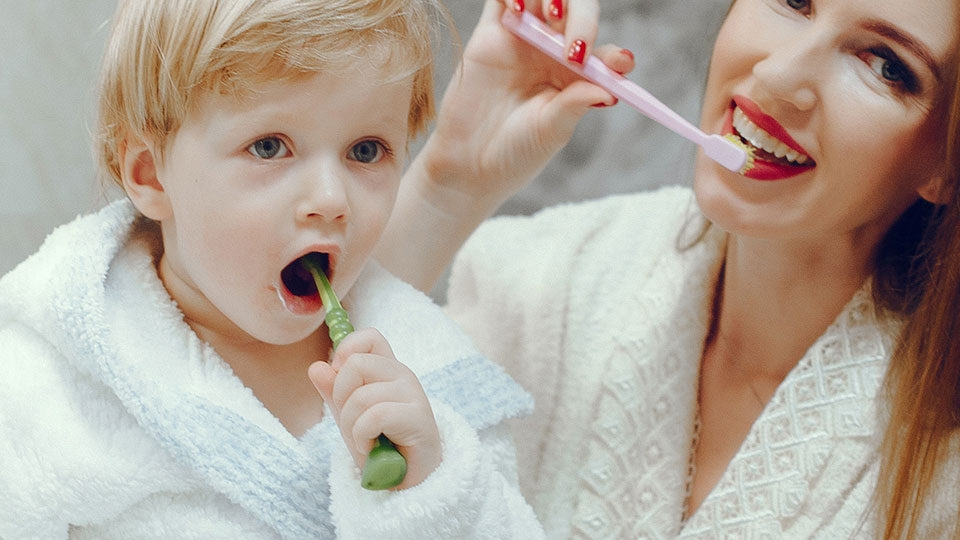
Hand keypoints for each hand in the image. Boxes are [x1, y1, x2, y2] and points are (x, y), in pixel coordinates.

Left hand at [308, 328, 440, 488]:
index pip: (369, 337)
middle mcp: (402, 375)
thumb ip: (333, 392)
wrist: (409, 480)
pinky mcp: (418, 417)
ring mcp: (413, 394)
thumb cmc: (382, 445)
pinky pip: (374, 415)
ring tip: (363, 441)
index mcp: (387, 369)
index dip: (346, 351)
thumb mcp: (349, 417)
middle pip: (355, 364)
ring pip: (361, 396)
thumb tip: (315, 367)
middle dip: (340, 397)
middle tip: (353, 421)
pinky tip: (370, 447)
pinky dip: (363, 436)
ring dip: (351, 426)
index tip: (339, 378)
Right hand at [417, 0, 634, 207]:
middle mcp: (553, 52)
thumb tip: (608, 90)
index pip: (604, 54)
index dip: (615, 56)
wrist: (467, 161)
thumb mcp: (551, 132)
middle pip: (578, 12)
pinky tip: (519, 9)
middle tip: (576, 48)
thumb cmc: (514, 151)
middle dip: (584, 17)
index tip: (620, 65)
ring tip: (551, 14)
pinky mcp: (492, 31)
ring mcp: (523, 38)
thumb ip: (575, 105)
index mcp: (575, 77)